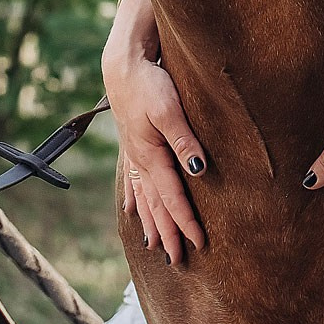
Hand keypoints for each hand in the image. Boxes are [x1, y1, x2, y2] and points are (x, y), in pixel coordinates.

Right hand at [103, 0, 206, 264]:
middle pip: (156, 205)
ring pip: (144, 197)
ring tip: (156, 246)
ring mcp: (134, 153)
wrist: (123, 63)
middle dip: (168, 233)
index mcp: (152, 156)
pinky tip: (134, 211)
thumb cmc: (150, 83)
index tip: (199, 245)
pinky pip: (134, 181)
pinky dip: (136, 200)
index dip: (186, 222)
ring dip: (152, 222)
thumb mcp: (170, 110)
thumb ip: (185, 141)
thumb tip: (199, 172)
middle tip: (178, 260)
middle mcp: (141, 161)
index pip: (173, 198)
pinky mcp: (133, 143)